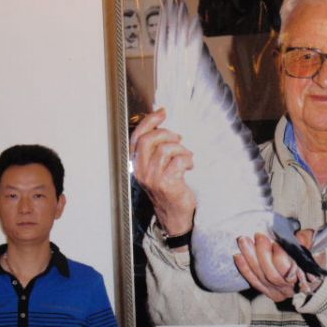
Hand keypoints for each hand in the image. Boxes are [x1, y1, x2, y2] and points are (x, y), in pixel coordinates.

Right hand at [130, 109, 195, 235]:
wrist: (174, 214)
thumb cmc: (168, 188)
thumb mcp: (156, 168)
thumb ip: (155, 150)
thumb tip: (163, 127)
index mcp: (136, 164)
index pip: (137, 136)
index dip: (150, 121)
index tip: (163, 112)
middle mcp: (141, 171)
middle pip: (149, 140)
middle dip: (167, 134)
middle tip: (179, 139)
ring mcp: (153, 178)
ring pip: (166, 149)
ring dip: (181, 149)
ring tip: (186, 156)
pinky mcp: (166, 184)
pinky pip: (178, 161)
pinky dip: (188, 160)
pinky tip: (190, 166)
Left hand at [233, 230, 323, 301]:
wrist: (313, 278)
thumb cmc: (312, 259)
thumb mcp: (314, 247)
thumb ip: (306, 241)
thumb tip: (298, 237)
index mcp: (303, 278)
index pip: (287, 269)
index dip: (279, 256)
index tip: (275, 242)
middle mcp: (289, 288)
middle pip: (271, 273)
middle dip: (262, 253)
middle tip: (258, 236)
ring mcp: (277, 292)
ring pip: (260, 276)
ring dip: (250, 257)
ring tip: (244, 241)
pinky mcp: (267, 291)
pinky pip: (253, 280)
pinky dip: (244, 268)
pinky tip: (238, 256)